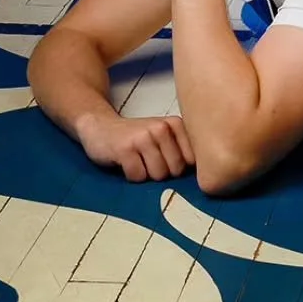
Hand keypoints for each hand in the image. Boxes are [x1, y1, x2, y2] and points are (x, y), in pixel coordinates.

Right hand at [78, 111, 193, 182]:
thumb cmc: (136, 138)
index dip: (177, 168)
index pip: (191, 161)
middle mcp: (162, 128)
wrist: (100, 127)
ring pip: (158, 175)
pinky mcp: (125, 149)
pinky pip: (137, 177)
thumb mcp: (162, 138)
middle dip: (161, 173)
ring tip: (137, 160)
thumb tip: (202, 176)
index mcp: (175, 124)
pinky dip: (131, 176)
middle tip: (147, 161)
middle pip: (175, 171)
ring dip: (146, 175)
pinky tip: (125, 162)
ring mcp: (143, 137)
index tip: (165, 161)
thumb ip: (180, 150)